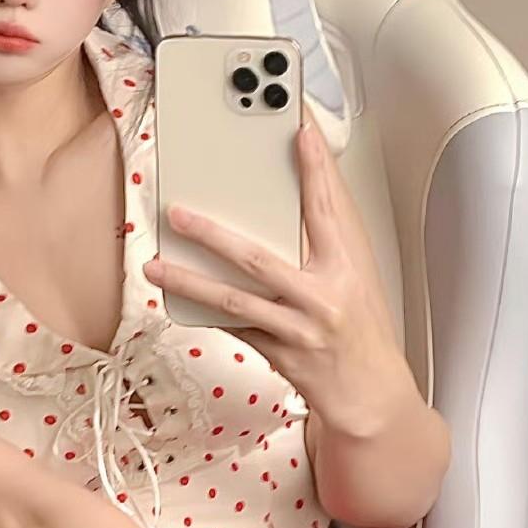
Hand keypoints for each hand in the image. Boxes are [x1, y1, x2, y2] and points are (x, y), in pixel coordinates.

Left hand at [143, 111, 408, 431]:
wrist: (371, 393)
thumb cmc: (363, 330)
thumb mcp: (357, 277)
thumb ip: (330, 237)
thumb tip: (310, 188)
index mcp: (347, 268)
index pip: (328, 211)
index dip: (315, 170)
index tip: (299, 133)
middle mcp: (322, 298)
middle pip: (260, 260)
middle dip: (213, 235)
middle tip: (179, 214)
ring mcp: (298, 330)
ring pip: (235, 300)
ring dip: (189, 280)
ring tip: (155, 265)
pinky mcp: (280, 355)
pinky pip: (234, 329)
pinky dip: (205, 312)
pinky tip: (176, 298)